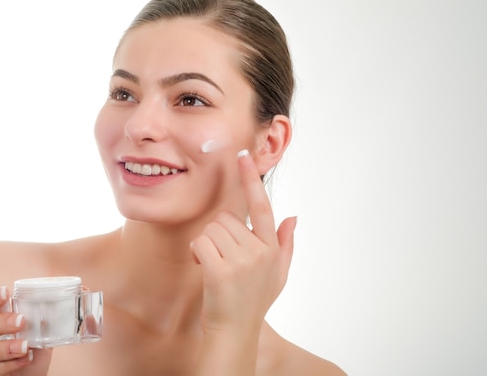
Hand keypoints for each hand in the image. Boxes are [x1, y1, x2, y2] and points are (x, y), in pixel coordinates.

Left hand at [190, 149, 295, 333]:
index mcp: (272, 249)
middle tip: (220, 258)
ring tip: (213, 266)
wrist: (234, 333)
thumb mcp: (277, 275)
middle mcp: (260, 252)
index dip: (252, 180)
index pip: (263, 207)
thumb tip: (294, 217)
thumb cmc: (252, 302)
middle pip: (226, 219)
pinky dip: (195, 253)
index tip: (244, 156)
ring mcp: (242, 262)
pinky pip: (200, 243)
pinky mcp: (222, 271)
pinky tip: (202, 268)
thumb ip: (286, 244)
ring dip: (205, 245)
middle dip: (217, 235)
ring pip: (211, 230)